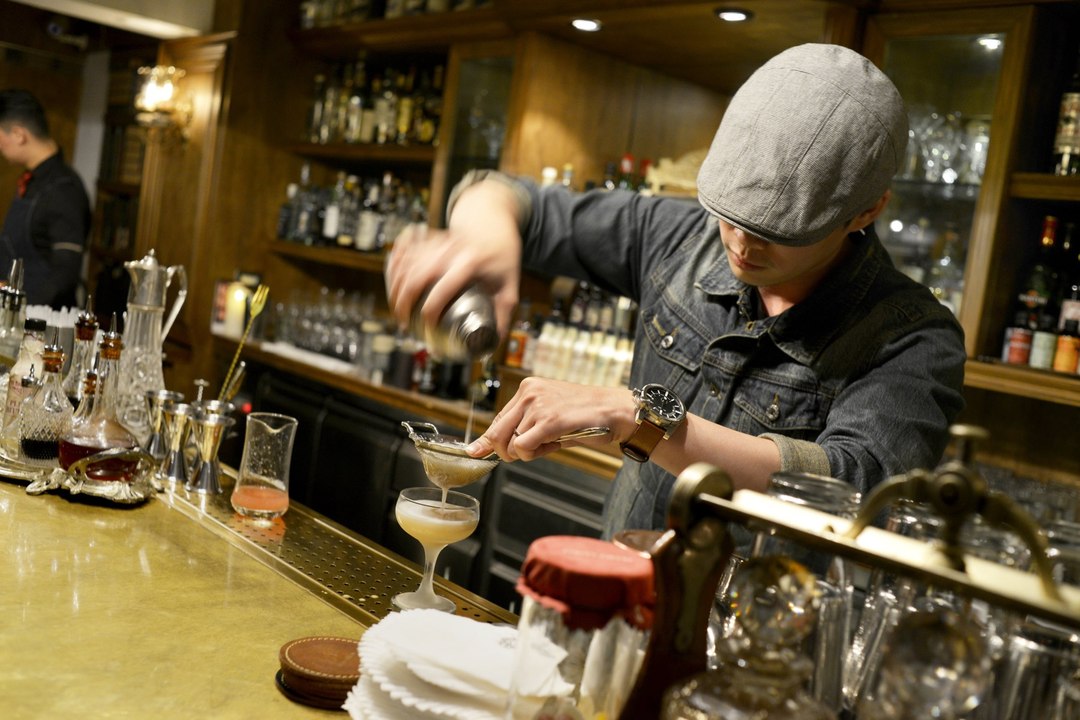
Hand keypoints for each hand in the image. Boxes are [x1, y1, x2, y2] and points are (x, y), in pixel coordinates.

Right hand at [385, 180, 523, 338]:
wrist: (494, 221)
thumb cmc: (503, 257)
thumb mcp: (510, 286)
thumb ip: (503, 315)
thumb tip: (491, 343)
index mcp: (471, 262)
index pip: (443, 289)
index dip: (431, 311)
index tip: (427, 327)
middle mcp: (451, 249)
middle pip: (416, 275)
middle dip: (404, 301)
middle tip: (403, 322)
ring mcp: (437, 240)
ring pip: (407, 262)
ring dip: (396, 285)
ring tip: (397, 307)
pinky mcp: (429, 236)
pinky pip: (405, 248)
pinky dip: (394, 263)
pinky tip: (391, 279)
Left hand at [467, 377, 637, 460]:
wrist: (616, 411)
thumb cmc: (587, 416)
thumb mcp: (550, 415)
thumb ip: (525, 426)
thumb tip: (497, 447)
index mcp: (529, 388)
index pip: (498, 419)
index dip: (487, 440)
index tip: (476, 451)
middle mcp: (529, 393)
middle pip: (497, 432)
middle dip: (505, 451)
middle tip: (527, 454)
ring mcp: (538, 406)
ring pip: (512, 444)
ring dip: (531, 452)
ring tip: (553, 441)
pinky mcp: (549, 420)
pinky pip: (524, 447)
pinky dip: (535, 453)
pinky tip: (554, 444)